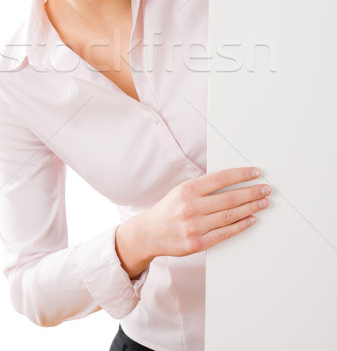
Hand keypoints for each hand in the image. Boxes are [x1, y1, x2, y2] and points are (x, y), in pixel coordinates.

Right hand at [115, 167, 270, 277]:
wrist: (149, 233)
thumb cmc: (169, 209)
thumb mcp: (181, 190)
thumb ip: (204, 187)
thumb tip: (233, 182)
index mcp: (188, 190)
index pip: (221, 178)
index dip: (241, 174)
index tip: (256, 172)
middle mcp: (191, 207)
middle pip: (230, 198)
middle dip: (252, 192)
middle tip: (266, 189)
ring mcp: (194, 227)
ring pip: (230, 216)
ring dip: (251, 208)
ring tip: (263, 203)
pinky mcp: (197, 244)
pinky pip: (225, 234)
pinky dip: (241, 226)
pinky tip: (251, 219)